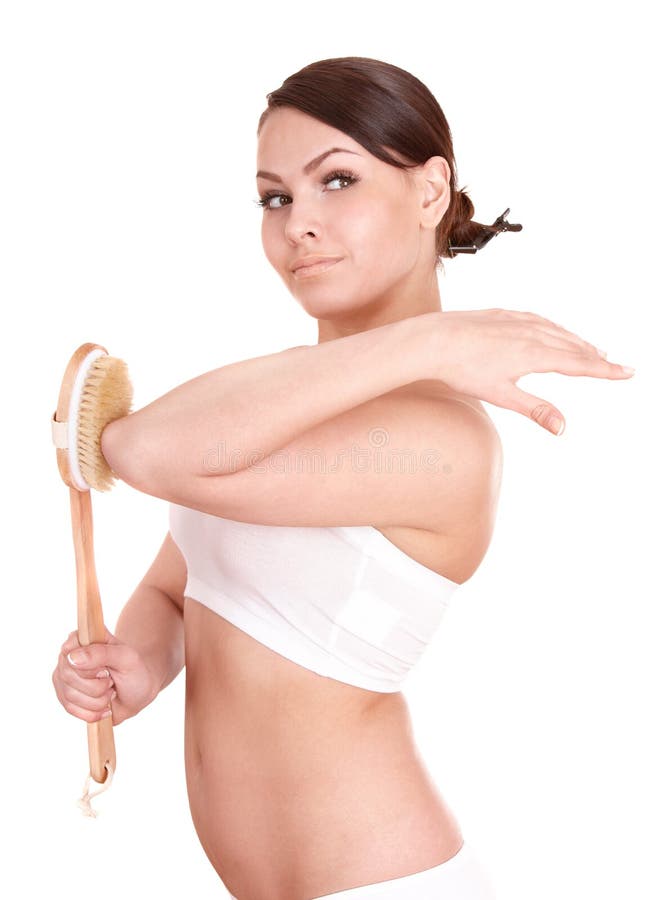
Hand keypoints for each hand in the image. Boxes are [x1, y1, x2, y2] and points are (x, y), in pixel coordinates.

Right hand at [52, 627, 159, 725]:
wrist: (138, 692)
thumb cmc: (134, 670)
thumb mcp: (126, 658)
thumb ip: (101, 653)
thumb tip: (72, 657)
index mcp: (83, 637)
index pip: (70, 651)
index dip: (89, 667)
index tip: (106, 670)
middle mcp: (69, 655)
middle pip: (69, 676)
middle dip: (97, 686)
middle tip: (111, 681)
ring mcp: (64, 676)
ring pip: (70, 695)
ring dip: (97, 701)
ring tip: (110, 692)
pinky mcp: (64, 695)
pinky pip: (70, 709)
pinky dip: (92, 712)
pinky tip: (104, 706)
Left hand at [428, 308, 633, 433]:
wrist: (433, 340)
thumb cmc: (464, 369)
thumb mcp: (501, 395)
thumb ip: (534, 409)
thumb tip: (562, 428)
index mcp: (535, 354)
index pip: (579, 364)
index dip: (605, 370)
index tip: (627, 372)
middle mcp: (531, 333)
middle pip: (572, 346)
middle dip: (595, 356)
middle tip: (614, 364)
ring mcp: (517, 320)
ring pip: (556, 331)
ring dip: (576, 341)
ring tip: (591, 349)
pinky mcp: (502, 314)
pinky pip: (538, 319)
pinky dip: (554, 327)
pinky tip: (553, 329)